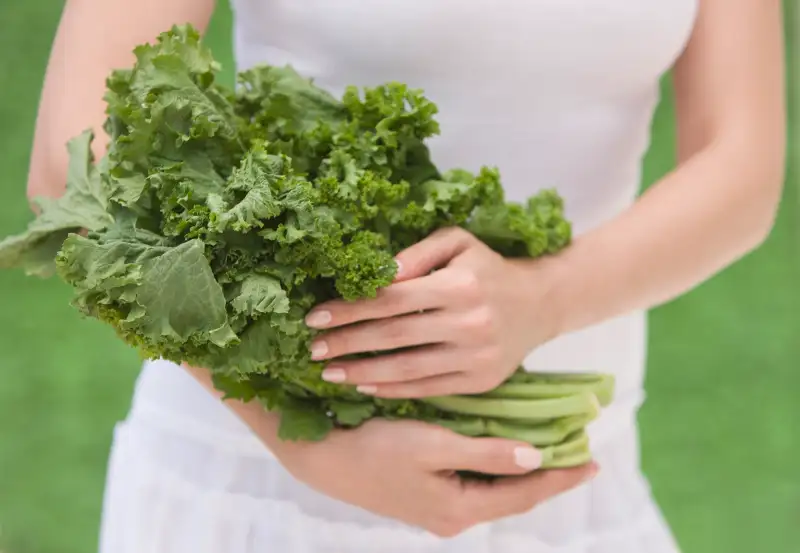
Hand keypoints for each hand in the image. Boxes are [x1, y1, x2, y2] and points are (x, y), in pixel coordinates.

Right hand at [271, 418, 596, 537]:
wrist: (323, 458)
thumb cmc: (376, 447)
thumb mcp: (434, 446)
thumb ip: (487, 454)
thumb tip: (536, 460)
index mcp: (459, 509)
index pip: (524, 495)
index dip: (560, 478)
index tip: (594, 462)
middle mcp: (453, 516)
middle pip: (513, 497)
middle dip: (547, 476)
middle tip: (581, 455)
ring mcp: (438, 508)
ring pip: (494, 490)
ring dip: (522, 471)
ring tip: (552, 451)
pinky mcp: (426, 496)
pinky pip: (474, 484)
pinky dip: (495, 468)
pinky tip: (504, 452)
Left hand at [305, 227, 557, 397]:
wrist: (540, 303)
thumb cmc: (488, 269)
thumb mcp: (456, 243)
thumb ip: (415, 254)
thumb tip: (375, 275)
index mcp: (458, 285)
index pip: (391, 299)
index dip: (350, 310)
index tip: (316, 318)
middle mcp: (469, 322)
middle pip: (393, 336)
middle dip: (347, 343)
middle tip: (313, 350)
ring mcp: (477, 356)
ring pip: (407, 369)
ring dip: (363, 373)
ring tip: (331, 374)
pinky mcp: (481, 381)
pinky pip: (428, 388)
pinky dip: (394, 390)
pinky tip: (367, 386)